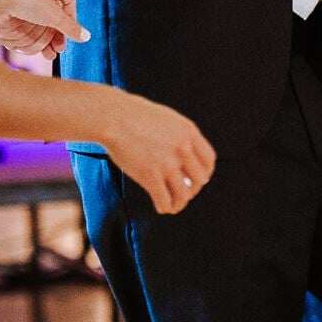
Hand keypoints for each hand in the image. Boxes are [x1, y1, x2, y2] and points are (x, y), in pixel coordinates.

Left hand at [0, 0, 66, 59]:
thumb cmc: (28, 0)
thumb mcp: (54, 16)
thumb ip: (70, 27)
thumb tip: (86, 37)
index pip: (69, 1)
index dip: (72, 19)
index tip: (71, 34)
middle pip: (54, 16)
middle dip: (56, 36)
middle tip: (58, 50)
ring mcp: (27, 0)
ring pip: (40, 23)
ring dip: (45, 40)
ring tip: (47, 55)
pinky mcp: (15, 9)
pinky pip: (27, 25)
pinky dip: (31, 37)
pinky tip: (33, 48)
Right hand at [99, 93, 216, 215]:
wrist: (112, 116)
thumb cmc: (132, 114)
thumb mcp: (166, 118)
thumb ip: (178, 135)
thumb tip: (184, 156)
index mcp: (188, 132)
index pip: (209, 160)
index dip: (204, 173)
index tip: (197, 178)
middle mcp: (182, 148)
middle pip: (200, 179)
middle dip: (192, 188)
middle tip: (183, 191)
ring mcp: (167, 163)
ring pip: (184, 195)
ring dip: (179, 203)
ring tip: (172, 204)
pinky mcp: (150, 176)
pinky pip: (165, 200)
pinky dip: (164, 207)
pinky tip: (160, 206)